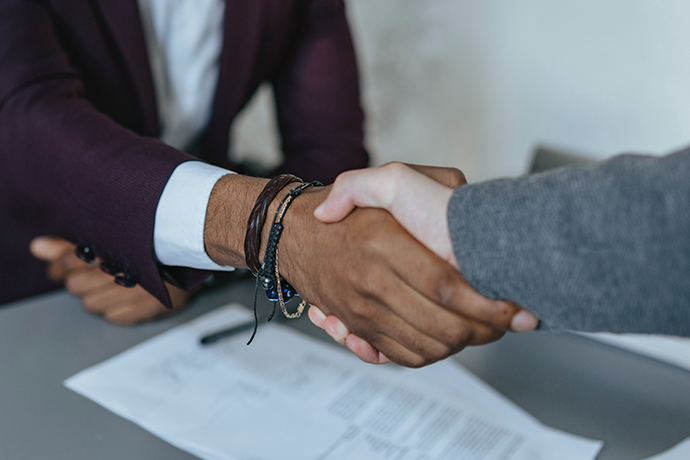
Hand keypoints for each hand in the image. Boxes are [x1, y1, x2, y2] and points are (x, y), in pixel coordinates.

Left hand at [30, 237, 190, 323]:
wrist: (192, 253)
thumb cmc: (149, 247)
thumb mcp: (108, 238)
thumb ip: (68, 244)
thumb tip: (37, 248)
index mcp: (111, 247)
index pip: (67, 262)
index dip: (64, 265)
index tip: (73, 263)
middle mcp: (122, 268)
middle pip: (75, 286)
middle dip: (81, 281)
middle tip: (99, 273)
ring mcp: (136, 291)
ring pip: (91, 305)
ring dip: (98, 297)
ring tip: (116, 285)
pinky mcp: (147, 309)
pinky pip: (113, 317)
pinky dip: (117, 309)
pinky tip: (128, 296)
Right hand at [308, 163, 537, 363]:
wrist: (292, 235)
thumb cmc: (348, 212)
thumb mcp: (387, 177)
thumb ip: (429, 179)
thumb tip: (461, 199)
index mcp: (385, 243)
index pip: (445, 287)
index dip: (486, 305)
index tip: (513, 309)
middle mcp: (372, 281)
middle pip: (442, 326)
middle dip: (484, 332)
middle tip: (506, 323)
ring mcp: (362, 309)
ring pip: (426, 347)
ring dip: (462, 346)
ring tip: (483, 331)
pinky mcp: (357, 327)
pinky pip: (400, 356)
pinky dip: (429, 355)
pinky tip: (446, 340)